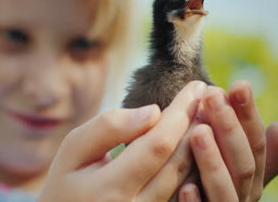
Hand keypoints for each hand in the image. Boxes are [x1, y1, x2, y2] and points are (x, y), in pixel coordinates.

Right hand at [37, 81, 206, 201]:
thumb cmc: (65, 184)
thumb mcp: (73, 150)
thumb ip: (108, 128)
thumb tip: (152, 112)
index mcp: (110, 189)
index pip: (157, 145)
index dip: (180, 114)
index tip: (195, 87)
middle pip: (178, 163)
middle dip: (198, 124)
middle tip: (212, 95)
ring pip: (186, 179)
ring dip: (201, 143)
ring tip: (211, 113)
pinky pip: (182, 192)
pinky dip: (194, 163)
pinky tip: (198, 140)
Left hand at [178, 81, 277, 200]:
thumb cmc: (214, 188)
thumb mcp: (235, 168)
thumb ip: (255, 153)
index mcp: (250, 179)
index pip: (255, 144)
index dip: (248, 116)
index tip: (237, 85)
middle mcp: (243, 196)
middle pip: (243, 164)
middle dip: (229, 128)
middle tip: (213, 97)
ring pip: (225, 191)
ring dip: (213, 162)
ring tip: (198, 132)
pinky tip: (186, 187)